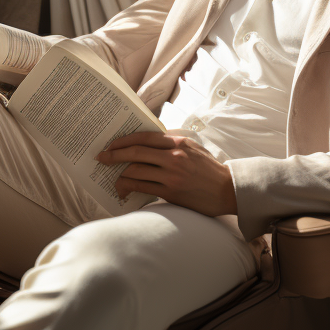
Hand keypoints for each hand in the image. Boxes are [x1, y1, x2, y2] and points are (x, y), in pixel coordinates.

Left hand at [95, 131, 237, 216]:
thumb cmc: (209, 169)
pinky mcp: (170, 192)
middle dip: (114, 154)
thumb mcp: (193, 148)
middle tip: (102, 157)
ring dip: (120, 174)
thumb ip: (172, 143)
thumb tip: (148, 142)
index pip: (144, 136)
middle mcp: (173, 157)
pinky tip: (123, 190)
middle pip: (135, 152)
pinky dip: (129, 187)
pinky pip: (142, 187)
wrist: (228, 191)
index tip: (112, 144)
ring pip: (136, 171)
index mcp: (178, 143)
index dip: (125, 139)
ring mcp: (171, 175)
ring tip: (113, 178)